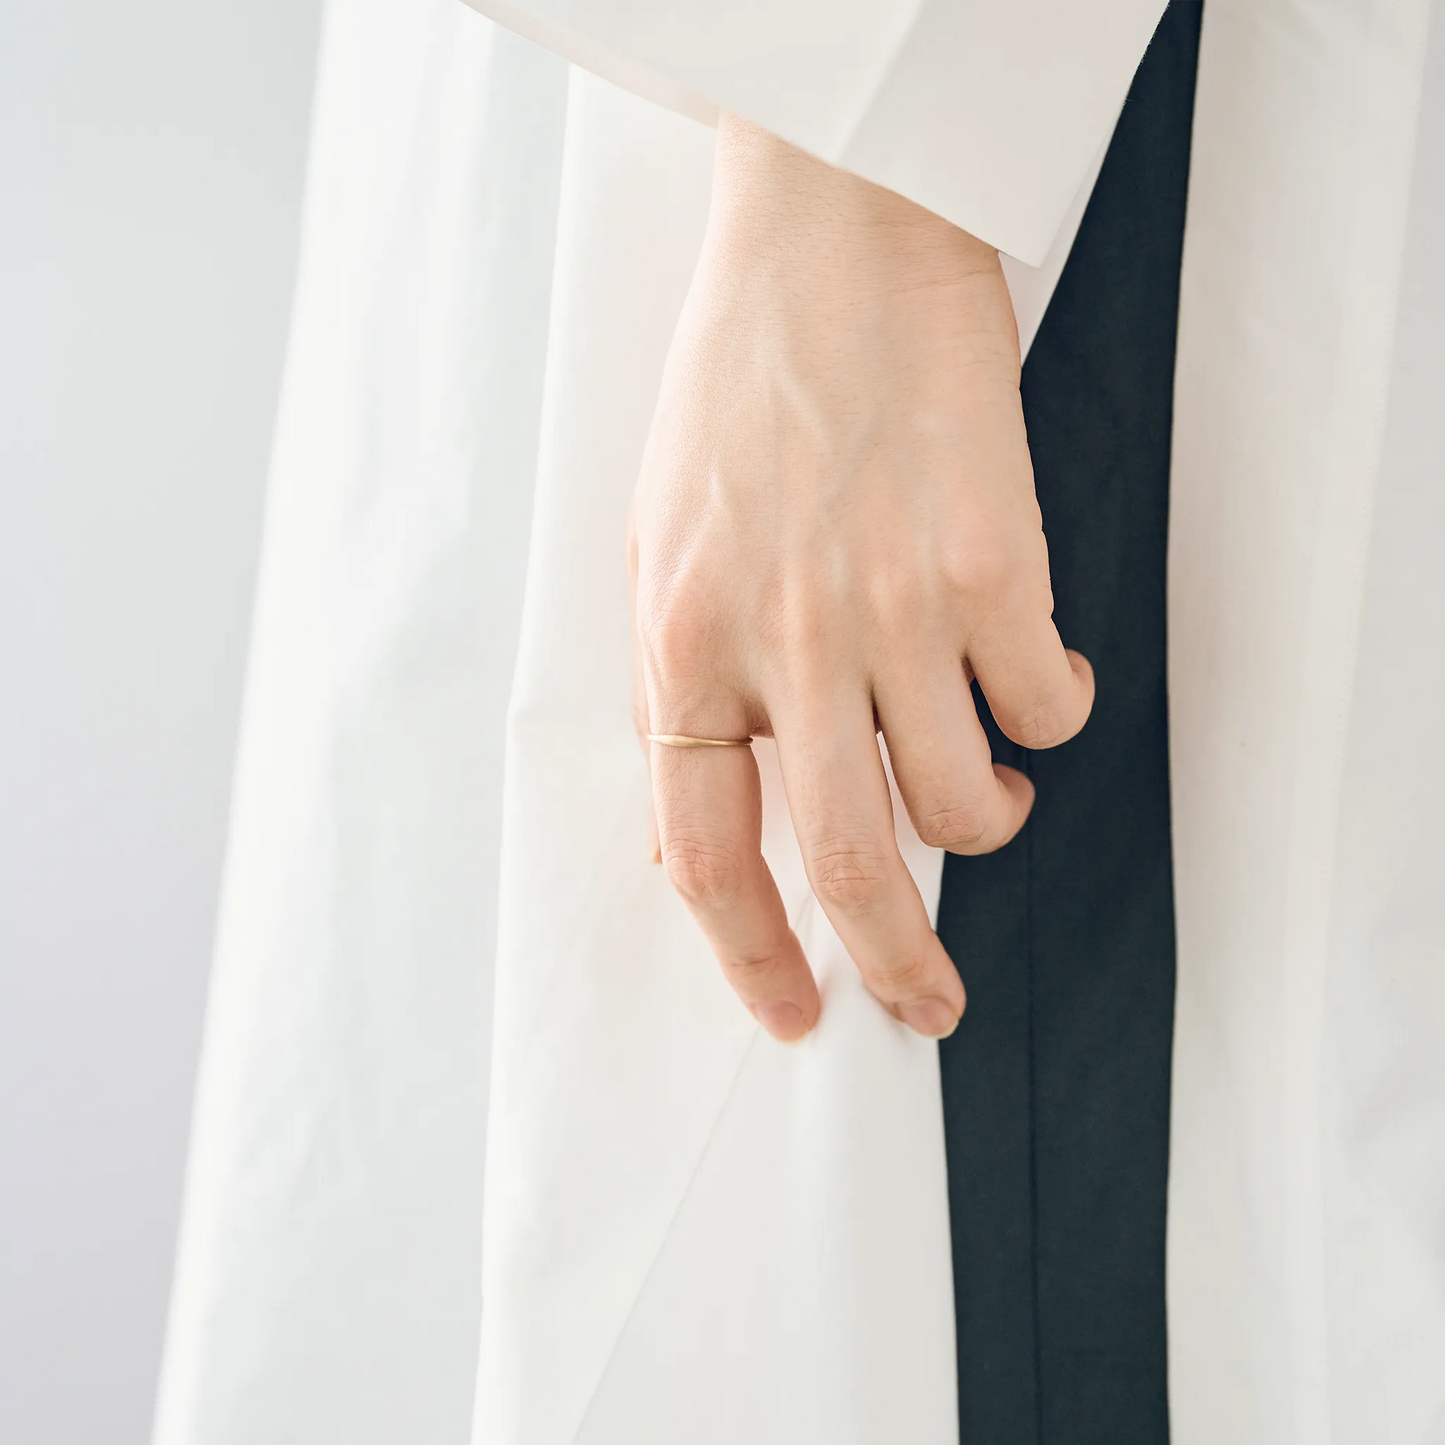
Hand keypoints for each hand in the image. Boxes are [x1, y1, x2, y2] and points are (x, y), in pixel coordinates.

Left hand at [632, 115, 1092, 1042]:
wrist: (835, 242)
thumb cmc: (736, 390)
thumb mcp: (653, 545)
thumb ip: (673, 692)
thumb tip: (699, 830)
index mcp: (682, 642)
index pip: (705, 856)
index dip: (748, 959)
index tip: (792, 1010)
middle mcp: (788, 640)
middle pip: (847, 864)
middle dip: (895, 965)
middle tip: (928, 1006)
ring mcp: (898, 604)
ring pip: (967, 801)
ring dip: (986, 825)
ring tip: (986, 791)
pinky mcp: (999, 564)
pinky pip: (1047, 705)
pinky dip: (1052, 719)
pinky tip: (1034, 681)